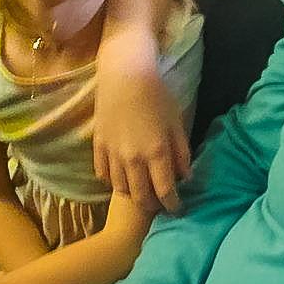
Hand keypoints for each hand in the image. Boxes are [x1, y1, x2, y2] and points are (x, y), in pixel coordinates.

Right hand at [93, 44, 190, 214]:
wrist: (124, 74)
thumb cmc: (157, 95)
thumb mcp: (177, 123)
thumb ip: (182, 152)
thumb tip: (186, 176)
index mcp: (156, 153)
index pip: (165, 191)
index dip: (173, 204)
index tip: (178, 208)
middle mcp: (133, 159)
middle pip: (141, 196)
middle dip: (152, 205)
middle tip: (160, 204)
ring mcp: (112, 154)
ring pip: (120, 188)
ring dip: (132, 195)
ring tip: (142, 192)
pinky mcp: (98, 146)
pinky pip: (103, 174)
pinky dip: (112, 181)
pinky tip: (120, 178)